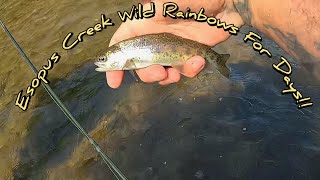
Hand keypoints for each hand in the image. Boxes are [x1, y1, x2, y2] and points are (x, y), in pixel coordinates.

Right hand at [107, 0, 243, 87]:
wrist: (225, 5)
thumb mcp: (167, 3)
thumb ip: (150, 14)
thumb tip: (135, 26)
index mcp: (145, 25)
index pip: (123, 46)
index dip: (115, 64)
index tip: (113, 81)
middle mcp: (155, 39)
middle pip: (141, 65)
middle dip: (147, 74)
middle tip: (158, 74)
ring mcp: (172, 49)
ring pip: (161, 72)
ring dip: (166, 77)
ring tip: (176, 73)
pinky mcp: (188, 56)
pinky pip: (183, 71)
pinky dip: (188, 71)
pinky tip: (197, 62)